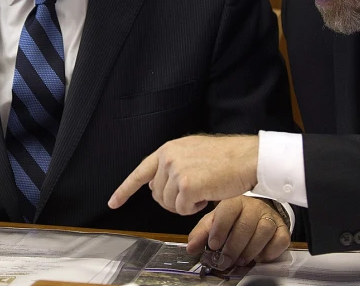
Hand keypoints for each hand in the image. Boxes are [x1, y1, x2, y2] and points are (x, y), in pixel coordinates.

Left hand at [108, 135, 258, 214]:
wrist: (246, 158)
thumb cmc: (226, 158)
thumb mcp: (192, 154)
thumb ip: (171, 166)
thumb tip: (154, 186)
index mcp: (167, 150)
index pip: (140, 172)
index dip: (125, 190)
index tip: (113, 203)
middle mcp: (167, 158)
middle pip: (157, 196)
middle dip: (173, 201)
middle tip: (194, 191)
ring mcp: (175, 170)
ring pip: (168, 205)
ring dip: (186, 204)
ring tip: (203, 188)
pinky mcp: (186, 185)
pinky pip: (182, 210)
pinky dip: (195, 208)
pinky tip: (207, 194)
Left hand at [187, 197, 289, 266]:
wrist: (257, 212)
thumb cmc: (234, 217)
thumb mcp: (214, 221)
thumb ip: (202, 233)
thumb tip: (191, 247)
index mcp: (234, 201)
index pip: (228, 211)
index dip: (220, 229)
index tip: (214, 245)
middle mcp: (254, 207)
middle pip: (246, 224)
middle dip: (234, 246)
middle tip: (226, 259)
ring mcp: (269, 216)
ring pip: (264, 231)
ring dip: (251, 250)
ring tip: (241, 260)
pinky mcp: (282, 228)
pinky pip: (280, 239)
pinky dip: (270, 252)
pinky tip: (259, 257)